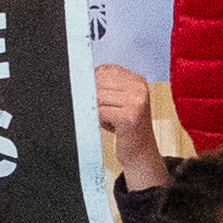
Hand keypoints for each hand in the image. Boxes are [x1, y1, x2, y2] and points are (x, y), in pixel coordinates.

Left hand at [96, 61, 170, 187]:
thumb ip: (107, 86)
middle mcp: (139, 88)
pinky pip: (100, 111)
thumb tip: (81, 78)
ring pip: (98, 96)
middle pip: (99, 82)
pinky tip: (110, 126)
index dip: (93, 81)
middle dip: (93, 96)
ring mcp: (136, 102)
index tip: (93, 94)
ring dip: (96, 109)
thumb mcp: (121, 101)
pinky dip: (99, 120)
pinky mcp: (129, 116)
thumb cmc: (127, 127)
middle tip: (101, 111)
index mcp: (138, 80)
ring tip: (108, 119)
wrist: (141, 152)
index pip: (105, 70)